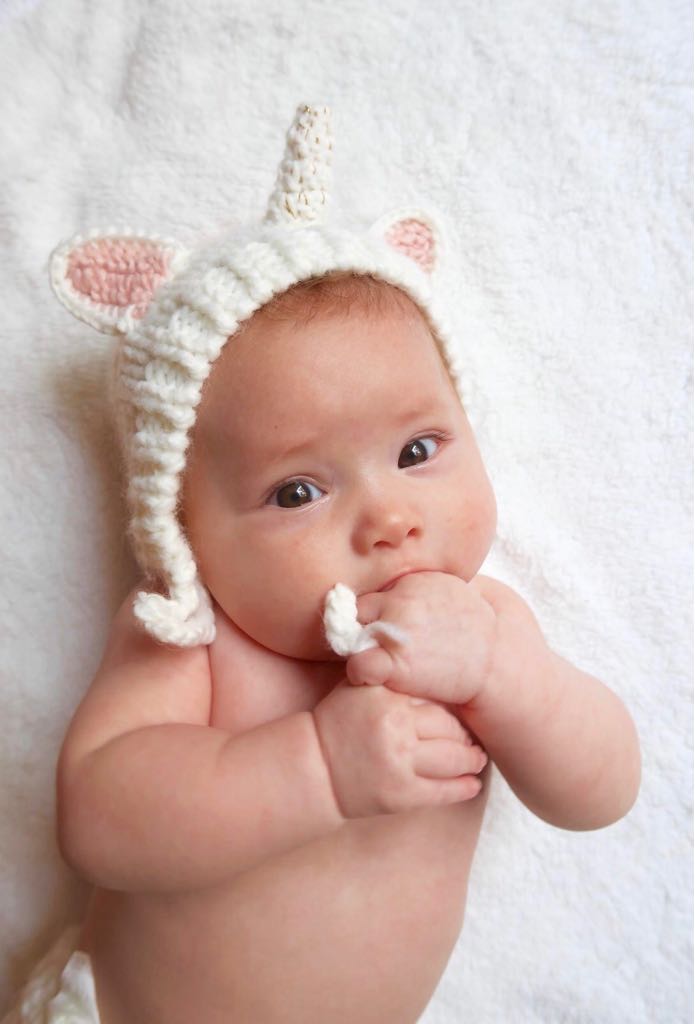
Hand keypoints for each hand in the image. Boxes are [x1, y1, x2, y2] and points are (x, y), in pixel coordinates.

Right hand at [313, 679, 486, 818]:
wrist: (312, 768)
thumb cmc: (336, 724)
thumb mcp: (357, 688)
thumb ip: (387, 674)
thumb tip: (428, 662)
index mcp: (387, 697)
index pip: (436, 699)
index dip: (452, 708)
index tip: (462, 712)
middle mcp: (396, 727)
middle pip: (450, 729)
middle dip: (465, 736)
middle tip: (474, 739)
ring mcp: (400, 762)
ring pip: (453, 760)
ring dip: (471, 761)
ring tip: (477, 760)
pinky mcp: (401, 794)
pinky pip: (442, 791)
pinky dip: (463, 788)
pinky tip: (472, 785)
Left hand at [345, 572, 496, 705]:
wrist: (496, 663)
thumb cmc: (473, 630)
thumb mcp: (448, 590)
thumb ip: (416, 587)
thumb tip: (390, 586)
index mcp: (413, 581)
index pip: (375, 592)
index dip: (375, 612)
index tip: (381, 626)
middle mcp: (401, 600)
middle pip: (358, 609)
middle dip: (363, 625)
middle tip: (376, 645)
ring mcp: (396, 630)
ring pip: (351, 634)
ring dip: (359, 647)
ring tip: (377, 660)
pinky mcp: (395, 663)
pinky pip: (357, 664)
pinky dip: (359, 671)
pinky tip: (372, 677)